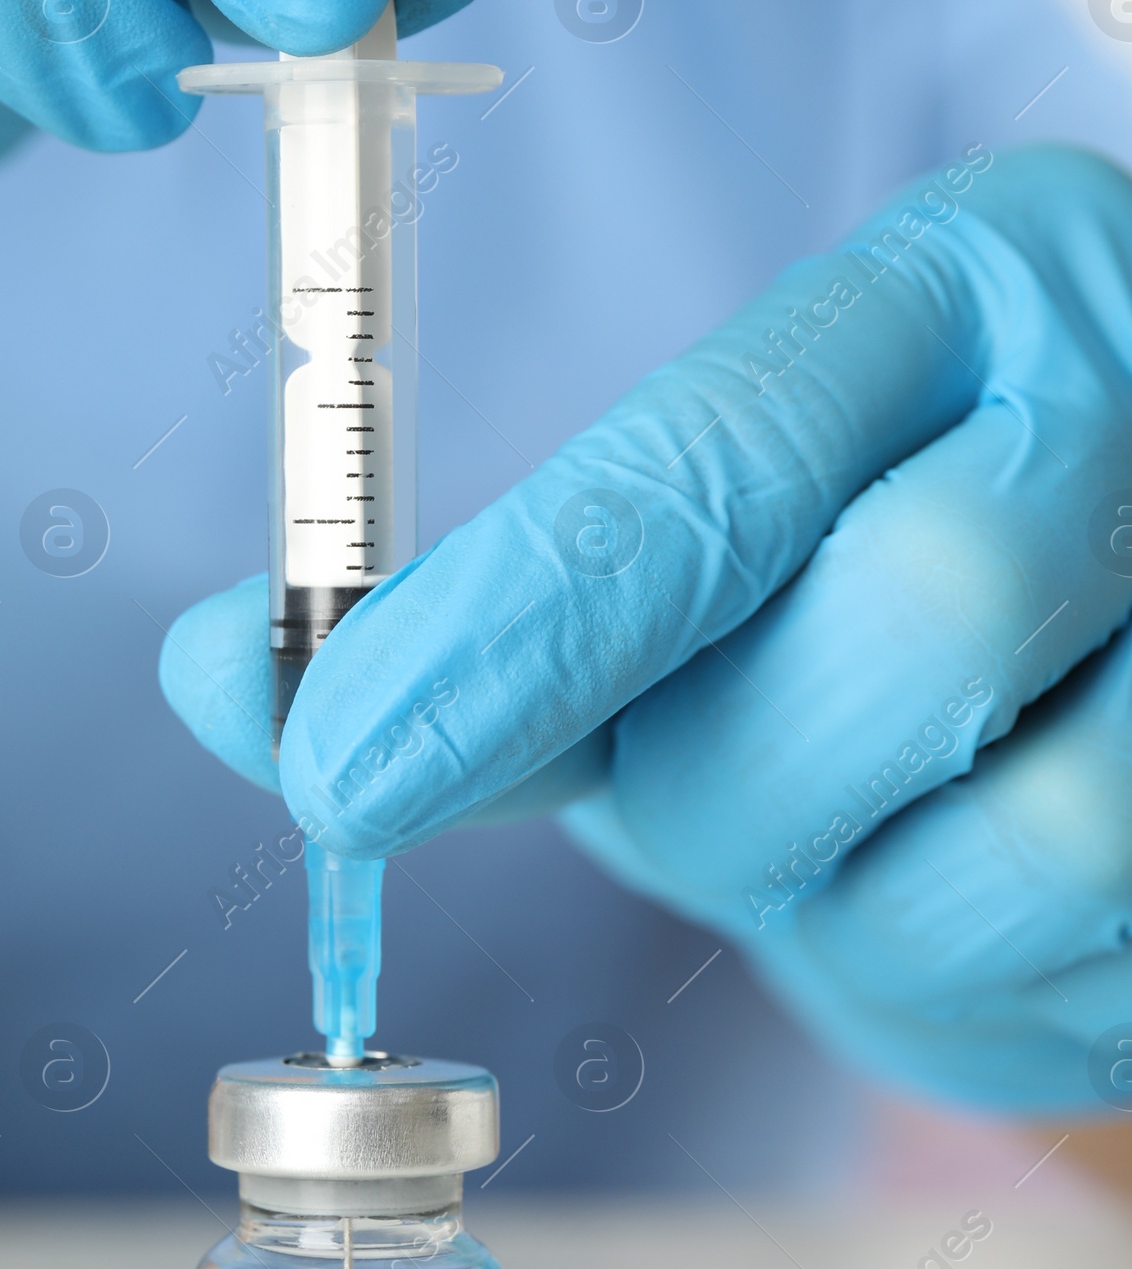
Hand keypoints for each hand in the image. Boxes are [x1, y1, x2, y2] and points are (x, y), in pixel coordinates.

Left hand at [161, 143, 1131, 1116]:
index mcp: (971, 280)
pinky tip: (948, 912)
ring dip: (870, 915)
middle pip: (906, 632)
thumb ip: (496, 622)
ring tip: (848, 852)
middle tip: (696, 805)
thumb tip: (226, 674)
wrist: (1126, 645)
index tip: (339, 770)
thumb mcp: (703, 563)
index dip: (520, 628)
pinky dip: (975, 988)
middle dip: (733, 788)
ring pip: (1040, 837)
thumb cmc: (870, 587)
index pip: (726, 453)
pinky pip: (1105, 972)